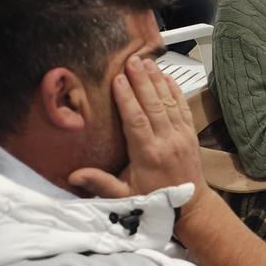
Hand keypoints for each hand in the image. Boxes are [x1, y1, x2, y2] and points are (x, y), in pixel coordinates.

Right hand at [68, 56, 212, 209]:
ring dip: (157, 80)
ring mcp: (182, 136)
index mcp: (149, 155)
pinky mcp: (190, 133)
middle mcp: (168, 141)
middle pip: (153, 105)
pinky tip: (166, 76)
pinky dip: (175, 90)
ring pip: (169, 102)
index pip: (137, 120)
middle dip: (142, 81)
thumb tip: (75, 176)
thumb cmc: (157, 199)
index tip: (118, 80)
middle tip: (132, 60)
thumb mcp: (125, 196)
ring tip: (146, 62)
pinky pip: (183, 107)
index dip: (127, 98)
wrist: (191, 205)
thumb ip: (101, 184)